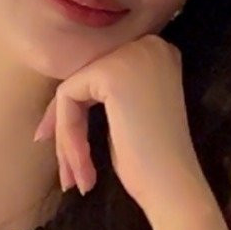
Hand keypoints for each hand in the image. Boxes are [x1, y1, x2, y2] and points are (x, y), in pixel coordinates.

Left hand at [32, 35, 203, 214]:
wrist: (172, 186)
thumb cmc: (152, 162)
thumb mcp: (127, 116)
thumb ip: (104, 94)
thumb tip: (58, 94)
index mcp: (156, 52)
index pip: (98, 76)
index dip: (76, 114)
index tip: (67, 152)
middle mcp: (147, 44)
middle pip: (83, 82)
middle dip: (66, 128)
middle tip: (66, 173)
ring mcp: (130, 54)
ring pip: (71, 92)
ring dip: (66, 139)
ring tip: (74, 178)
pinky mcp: (111, 73)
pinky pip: (67, 98)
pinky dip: (68, 136)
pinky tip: (81, 166)